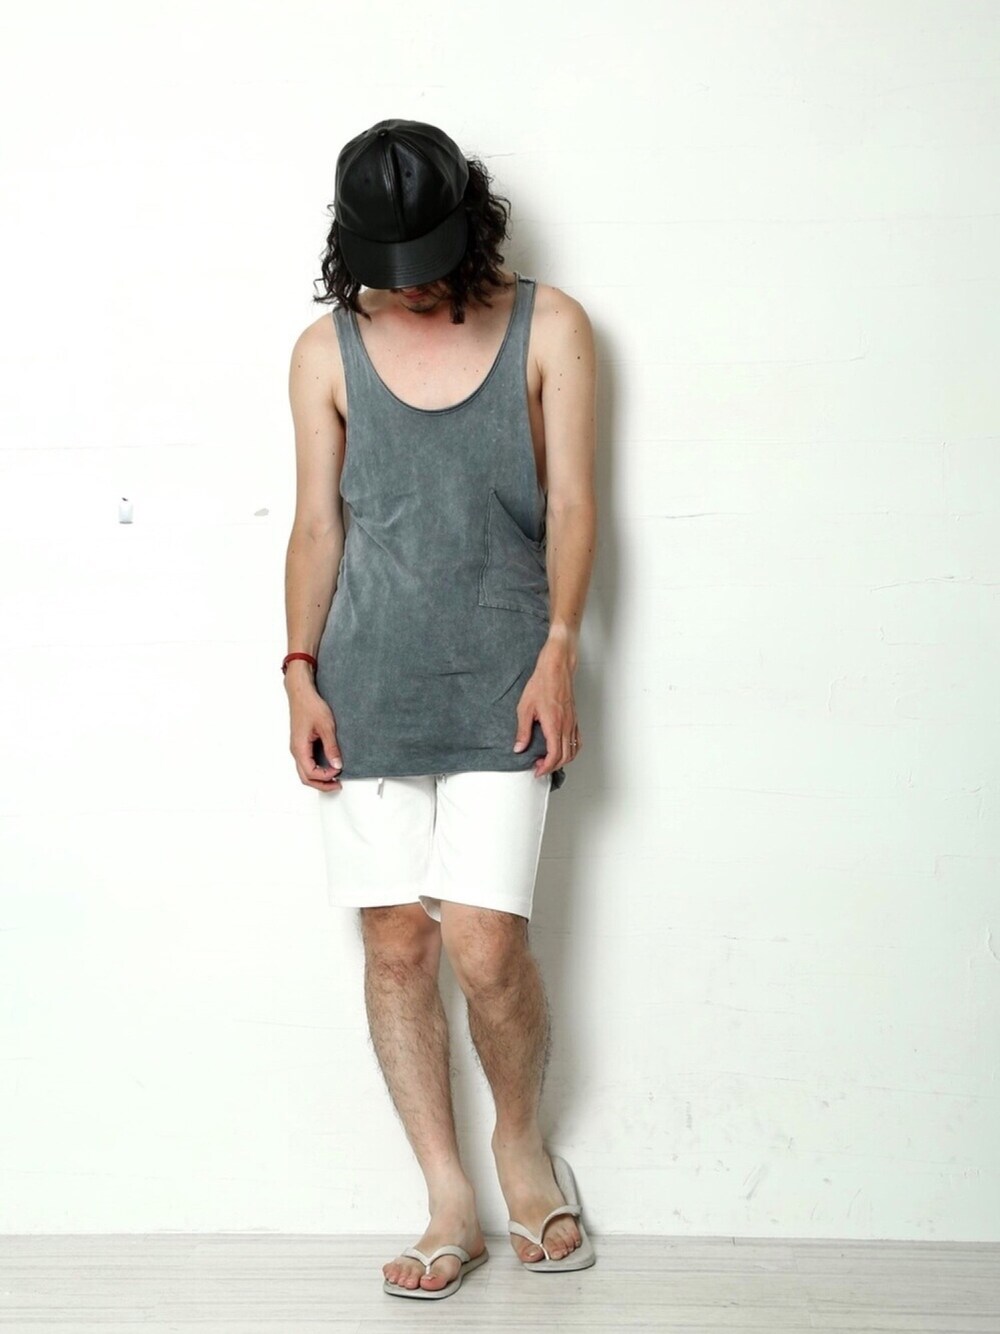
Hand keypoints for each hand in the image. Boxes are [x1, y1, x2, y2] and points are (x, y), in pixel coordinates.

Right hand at [288, 687, 343, 790]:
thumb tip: (337, 764)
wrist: (301, 694)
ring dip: (319, 777)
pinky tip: (327, 765)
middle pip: (305, 778)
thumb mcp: (326, 727)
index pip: (310, 773)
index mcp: (300, 748)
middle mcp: (296, 750)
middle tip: (336, 784)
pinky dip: (317, 769)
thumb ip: (332, 748)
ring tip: (333, 776)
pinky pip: (306, 763)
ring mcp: (297, 748)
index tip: (338, 770)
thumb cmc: (310, 706)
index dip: (326, 776)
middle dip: (321, 784)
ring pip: (305, 772)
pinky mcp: (301, 744)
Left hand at [512, 640, 581, 775]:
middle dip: (553, 767)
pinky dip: (571, 750)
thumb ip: (522, 730)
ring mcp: (573, 723)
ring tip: (549, 761)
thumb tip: (519, 747)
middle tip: (540, 767)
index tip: (537, 770)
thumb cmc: (542, 684)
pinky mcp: (575, 719)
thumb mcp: (525, 708)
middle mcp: (566, 726)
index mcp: (554, 725)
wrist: (556, 669)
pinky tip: (562, 749)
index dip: (546, 767)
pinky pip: (577, 741)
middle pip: (565, 757)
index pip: (554, 755)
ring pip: (573, 751)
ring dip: (563, 760)